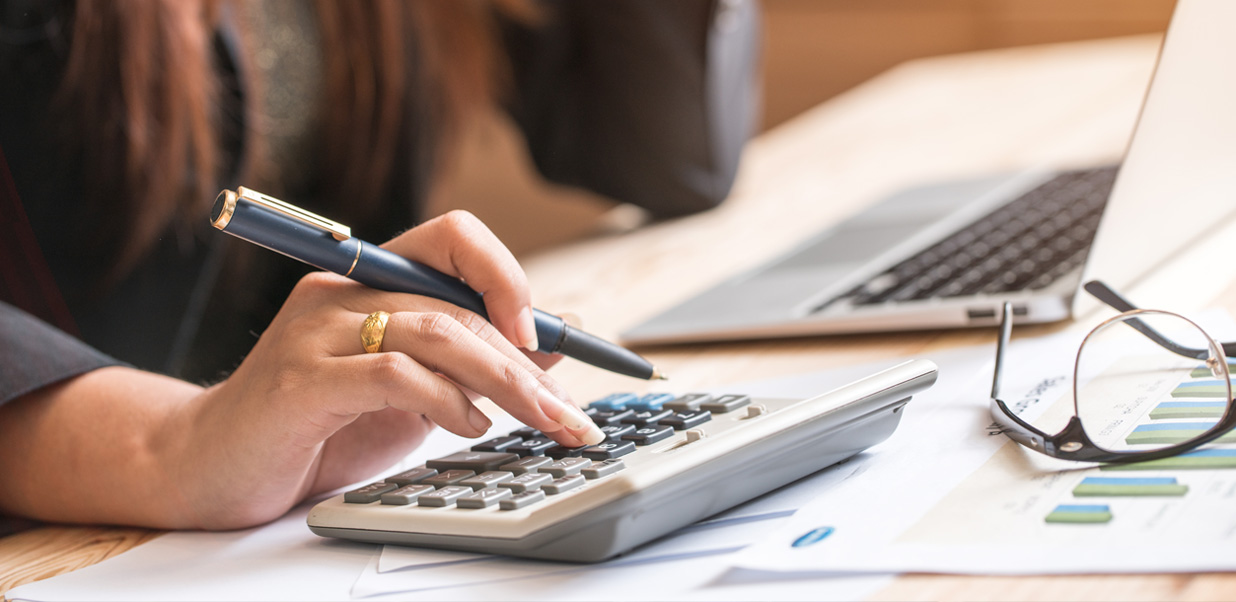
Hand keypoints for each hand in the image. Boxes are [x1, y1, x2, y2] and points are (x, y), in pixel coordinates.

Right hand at [173, 210, 602, 527]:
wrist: (208, 464)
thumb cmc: (315, 425)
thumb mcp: (411, 391)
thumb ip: (470, 362)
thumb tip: (553, 342)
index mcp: (370, 280)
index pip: (455, 235)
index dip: (507, 275)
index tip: (542, 334)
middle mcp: (343, 292)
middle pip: (459, 302)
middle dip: (527, 361)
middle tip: (570, 412)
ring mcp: (318, 333)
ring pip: (437, 330)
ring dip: (502, 380)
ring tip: (536, 420)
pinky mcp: (301, 381)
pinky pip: (393, 374)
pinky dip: (445, 400)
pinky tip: (468, 424)